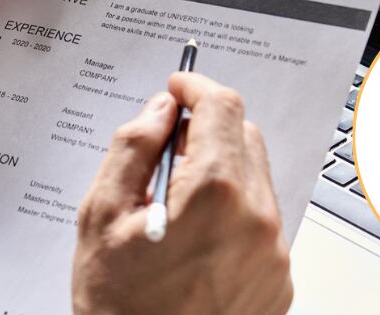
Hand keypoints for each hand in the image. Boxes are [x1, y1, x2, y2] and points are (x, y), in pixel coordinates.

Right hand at [72, 73, 292, 314]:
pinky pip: (262, 221)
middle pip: (244, 135)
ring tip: (175, 209)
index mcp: (214, 193)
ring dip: (222, 172)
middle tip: (166, 152)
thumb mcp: (101, 216)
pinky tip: (195, 241)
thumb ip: (133, 147)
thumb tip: (160, 108)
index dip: (195, 86)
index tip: (178, 87)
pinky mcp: (278, 279)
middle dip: (207, 130)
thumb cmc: (119, 308)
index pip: (221, 105)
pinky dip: (234, 213)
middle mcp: (257, 219)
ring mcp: (273, 252)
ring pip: (255, 178)